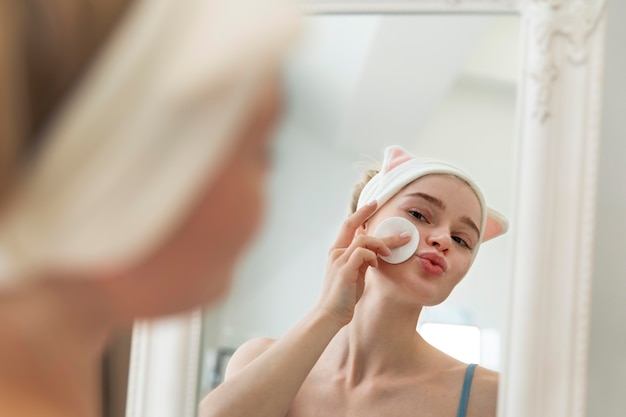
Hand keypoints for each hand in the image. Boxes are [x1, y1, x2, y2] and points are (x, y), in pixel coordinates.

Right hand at [317, 202, 410, 326]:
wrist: (330, 314)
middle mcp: (336, 253)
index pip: (349, 225)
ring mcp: (339, 261)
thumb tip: (374, 247)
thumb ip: (361, 258)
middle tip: (399, 227)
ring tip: (391, 253)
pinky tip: (377, 265)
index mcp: (337, 252)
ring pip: (364, 240)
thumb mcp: (354, 272)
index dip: (361, 213)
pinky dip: (373, 257)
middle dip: (379, 225)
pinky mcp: (345, 271)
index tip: (374, 203)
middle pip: (358, 229)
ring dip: (382, 244)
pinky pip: (363, 254)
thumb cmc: (344, 296)